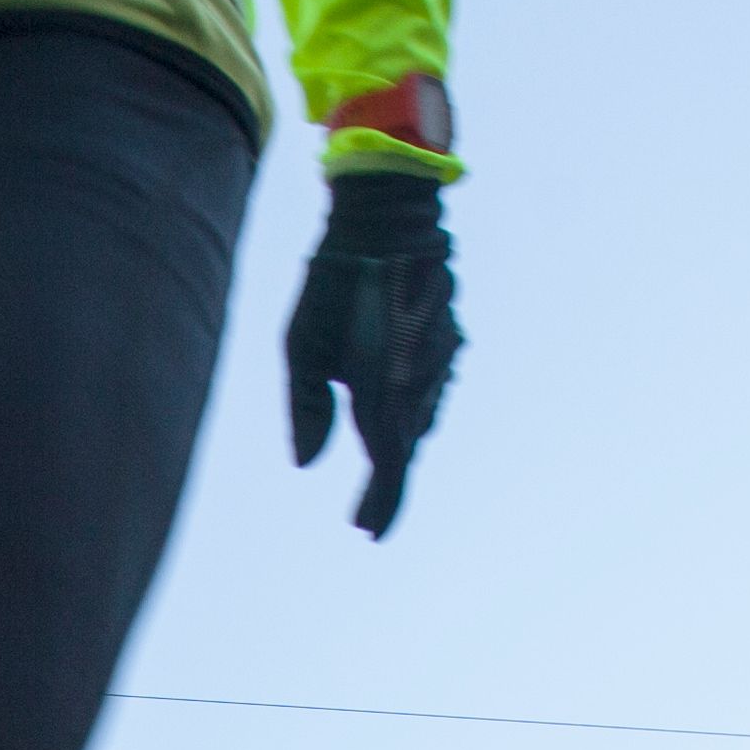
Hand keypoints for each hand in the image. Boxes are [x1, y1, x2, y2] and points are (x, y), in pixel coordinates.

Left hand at [282, 172, 460, 536]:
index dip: (379, 503)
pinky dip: (412, 414)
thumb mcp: (300, 341)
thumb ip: (304, 406)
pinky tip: (397, 423)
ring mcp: (442, 358)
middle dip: (388, 488)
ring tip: (380, 482)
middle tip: (367, 521)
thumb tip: (306, 463)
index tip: (365, 533)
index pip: (386, 461)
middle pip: (406, 448)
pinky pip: (431, 391)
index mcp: (383, 383)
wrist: (390, 216)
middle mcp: (420, 377)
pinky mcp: (449, 340)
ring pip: (421, 420)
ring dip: (400, 450)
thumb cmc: (332, 277)